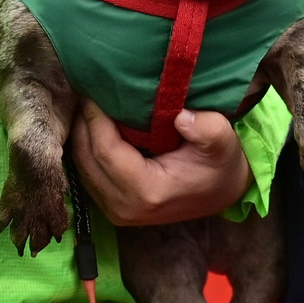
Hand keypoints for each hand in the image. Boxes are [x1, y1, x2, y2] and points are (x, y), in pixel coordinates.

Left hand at [70, 100, 252, 226]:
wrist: (221, 194)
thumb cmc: (220, 165)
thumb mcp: (222, 141)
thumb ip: (207, 128)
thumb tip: (181, 116)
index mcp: (148, 191)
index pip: (105, 150)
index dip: (95, 117)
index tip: (95, 90)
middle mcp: (125, 207)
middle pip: (86, 158)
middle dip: (83, 122)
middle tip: (88, 91)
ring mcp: (116, 212)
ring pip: (81, 167)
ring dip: (81, 134)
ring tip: (90, 104)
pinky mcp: (112, 209)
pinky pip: (87, 175)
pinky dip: (86, 148)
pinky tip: (93, 126)